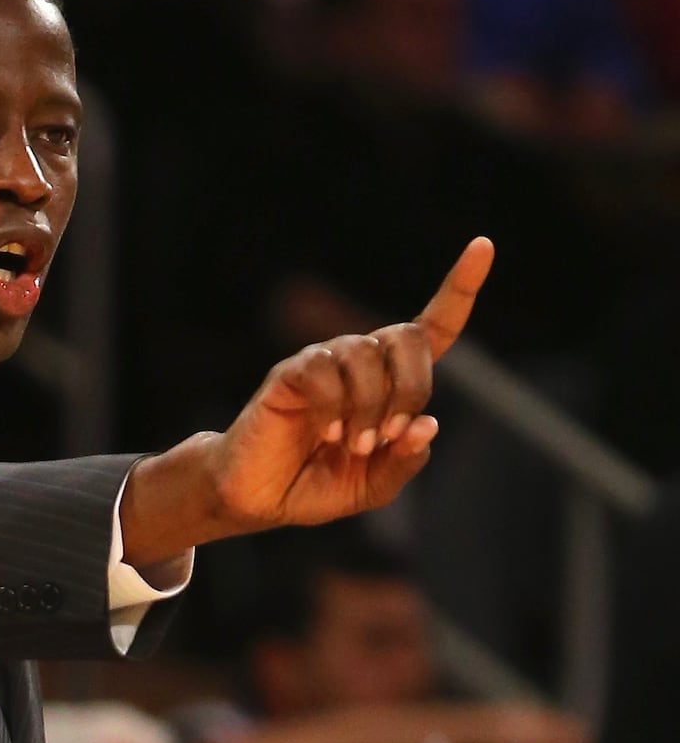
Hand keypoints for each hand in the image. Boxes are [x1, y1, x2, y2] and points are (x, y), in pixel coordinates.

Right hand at [210, 237, 492, 528]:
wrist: (258, 497)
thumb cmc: (314, 484)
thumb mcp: (374, 485)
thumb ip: (404, 460)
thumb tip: (428, 424)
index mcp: (389, 383)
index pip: (433, 328)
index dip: (460, 288)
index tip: (483, 245)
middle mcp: (358, 362)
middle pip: (406, 336)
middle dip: (412, 388)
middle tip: (391, 434)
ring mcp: (322, 363)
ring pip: (367, 354)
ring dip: (371, 408)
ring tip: (352, 445)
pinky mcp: (289, 373)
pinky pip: (324, 371)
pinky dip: (335, 407)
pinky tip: (324, 433)